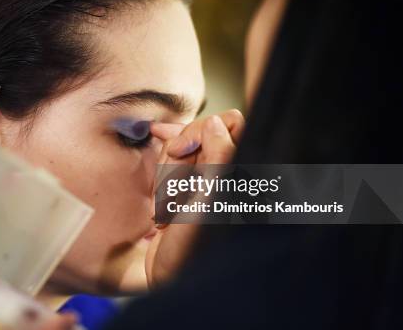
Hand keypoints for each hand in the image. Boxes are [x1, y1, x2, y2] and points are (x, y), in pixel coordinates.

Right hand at [145, 110, 244, 286]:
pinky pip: (173, 164)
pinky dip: (163, 178)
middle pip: (200, 133)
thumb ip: (218, 159)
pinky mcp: (188, 188)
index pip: (229, 123)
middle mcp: (227, 173)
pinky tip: (160, 198)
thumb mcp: (206, 206)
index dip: (199, 131)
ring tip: (167, 210)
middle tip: (171, 193)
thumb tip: (216, 122)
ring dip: (168, 176)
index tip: (179, 152)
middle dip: (177, 159)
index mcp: (241, 174)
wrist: (168, 281)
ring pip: (182, 149)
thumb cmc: (189, 252)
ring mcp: (206, 181)